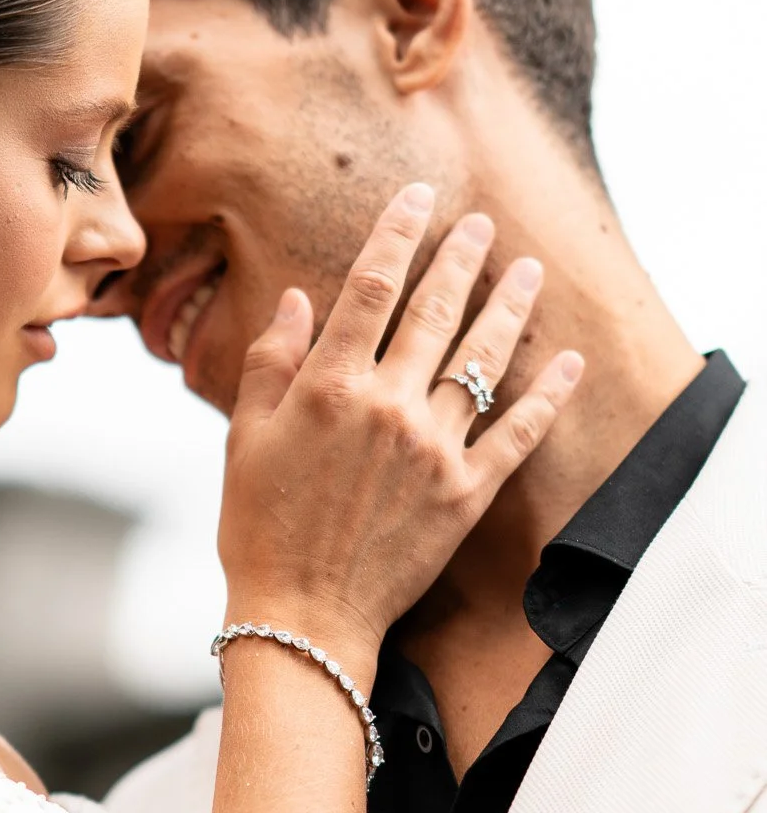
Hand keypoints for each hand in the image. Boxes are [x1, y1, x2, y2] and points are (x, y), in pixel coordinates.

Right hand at [218, 183, 581, 662]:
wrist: (302, 614)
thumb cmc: (259, 528)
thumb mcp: (245, 438)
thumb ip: (273, 363)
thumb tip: (301, 301)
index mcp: (329, 386)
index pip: (371, 287)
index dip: (398, 234)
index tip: (420, 198)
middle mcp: (387, 406)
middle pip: (435, 312)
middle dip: (461, 259)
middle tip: (482, 225)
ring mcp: (433, 449)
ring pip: (480, 360)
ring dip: (508, 308)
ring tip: (527, 270)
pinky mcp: (466, 492)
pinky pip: (517, 432)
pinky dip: (546, 395)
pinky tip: (567, 360)